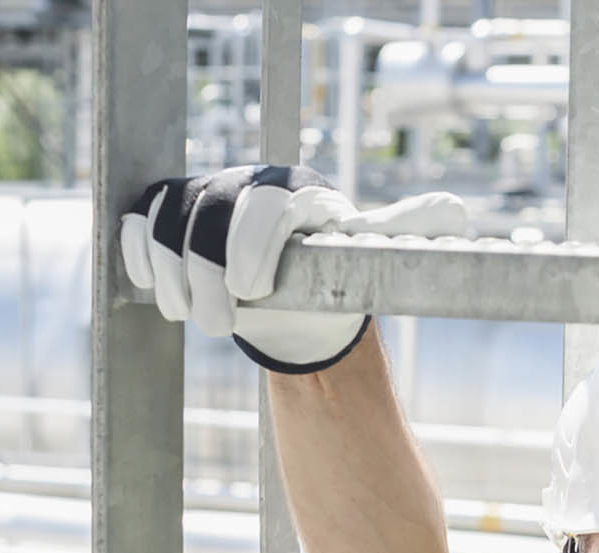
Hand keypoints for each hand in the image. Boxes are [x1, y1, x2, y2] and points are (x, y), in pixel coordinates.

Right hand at [119, 165, 469, 373]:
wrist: (294, 298)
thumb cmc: (333, 282)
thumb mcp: (367, 257)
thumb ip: (404, 234)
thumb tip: (457, 214)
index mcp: (300, 191)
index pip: (265, 204)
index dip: (251, 247)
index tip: (252, 291)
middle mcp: (249, 183)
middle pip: (209, 208)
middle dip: (207, 271)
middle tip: (222, 324)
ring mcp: (206, 195)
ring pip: (169, 215)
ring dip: (174, 272)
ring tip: (195, 316)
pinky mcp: (172, 214)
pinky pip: (141, 219)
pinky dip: (142, 254)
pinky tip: (160, 289)